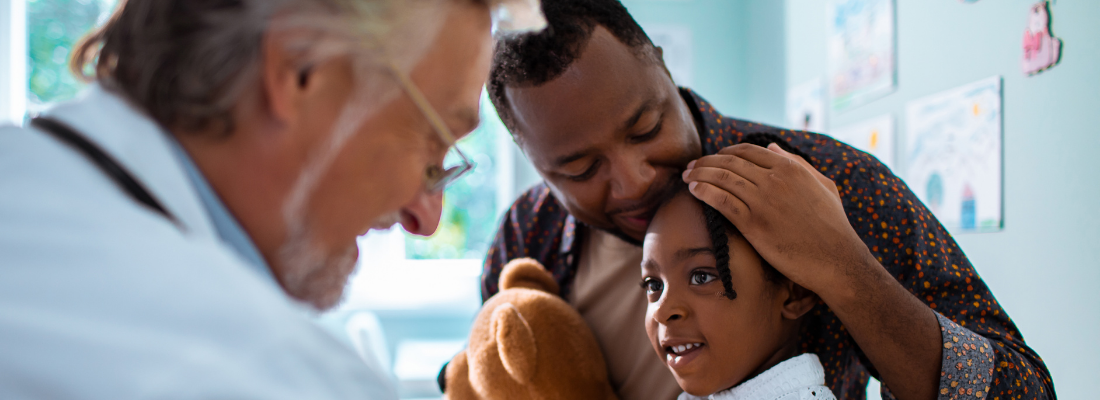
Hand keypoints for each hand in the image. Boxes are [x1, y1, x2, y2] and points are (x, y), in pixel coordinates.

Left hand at [682, 143, 872, 292]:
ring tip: (686, 176)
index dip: (724, 153)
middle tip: (691, 166)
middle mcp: (775, 179)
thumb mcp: (823, 185)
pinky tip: (694, 190)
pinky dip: (704, 192)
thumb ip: (797, 163)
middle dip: (706, 162)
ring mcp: (763, 201)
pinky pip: (722, 201)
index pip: (746, 151)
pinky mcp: (754, 224)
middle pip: (729, 162)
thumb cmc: (832, 225)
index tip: (713, 159)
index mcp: (790, 168)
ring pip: (722, 178)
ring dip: (699, 174)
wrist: (835, 259)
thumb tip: (773, 146)